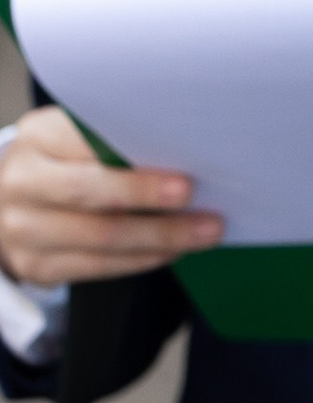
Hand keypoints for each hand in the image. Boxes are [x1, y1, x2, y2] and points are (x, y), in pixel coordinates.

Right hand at [0, 104, 222, 289]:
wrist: (9, 205)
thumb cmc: (62, 164)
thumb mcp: (74, 139)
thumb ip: (113, 141)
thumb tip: (182, 152)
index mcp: (37, 137)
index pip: (87, 145)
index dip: (134, 163)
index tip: (183, 173)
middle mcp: (22, 181)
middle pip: (91, 192)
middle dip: (149, 197)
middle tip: (196, 200)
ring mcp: (23, 228)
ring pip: (101, 236)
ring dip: (160, 236)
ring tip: (204, 231)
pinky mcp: (35, 265)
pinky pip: (98, 266)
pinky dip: (143, 259)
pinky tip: (173, 250)